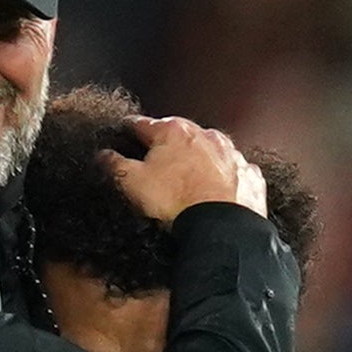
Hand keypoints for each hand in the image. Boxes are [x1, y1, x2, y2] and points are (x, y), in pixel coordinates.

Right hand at [116, 114, 264, 222]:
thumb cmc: (179, 202)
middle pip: (180, 136)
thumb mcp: (133, 184)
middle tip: (157, 167)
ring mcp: (231, 154)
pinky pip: (233, 173)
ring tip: (188, 186)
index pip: (143, 124)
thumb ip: (115, 165)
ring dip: (199, 163)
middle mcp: (206, 136)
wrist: (222, 227)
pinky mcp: (248, 175)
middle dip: (169, 148)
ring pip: (210, 152)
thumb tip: (103, 155)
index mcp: (174, 132)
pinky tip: (215, 195)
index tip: (125, 131)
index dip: (129, 129)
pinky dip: (224, 181)